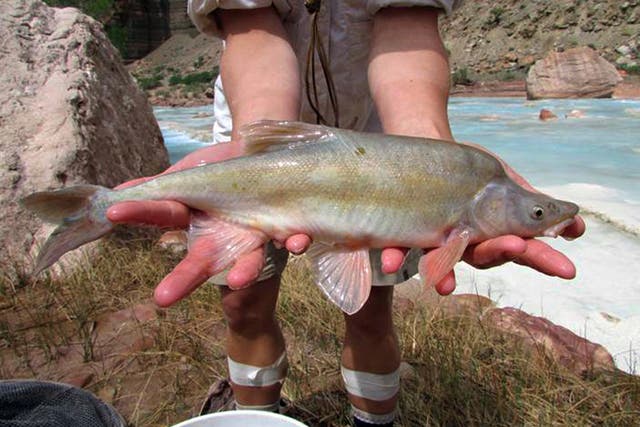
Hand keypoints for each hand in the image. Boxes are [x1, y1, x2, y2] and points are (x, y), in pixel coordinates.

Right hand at [106, 142, 310, 306]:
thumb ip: (160, 186)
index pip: (162, 216)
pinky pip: (292, 238)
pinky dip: (295, 241)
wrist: (264, 151)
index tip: (111, 212)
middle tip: (162, 297)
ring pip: (248, 259)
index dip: (139, 215)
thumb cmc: (220, 167)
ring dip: (244, 270)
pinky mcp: (285, 226)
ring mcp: (253, 234)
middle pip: (202, 259)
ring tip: (237, 279)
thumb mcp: (188, 174)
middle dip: (184, 278)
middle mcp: (222, 234)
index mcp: (195, 218)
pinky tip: (297, 242)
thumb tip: (116, 193)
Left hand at [378, 146, 585, 295]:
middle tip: (518, 247)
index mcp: (490, 234)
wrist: (426, 142)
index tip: (565, 268)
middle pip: (482, 256)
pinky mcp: (402, 228)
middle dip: (500, 253)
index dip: (542, 260)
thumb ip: (533, 205)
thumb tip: (577, 222)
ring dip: (444, 269)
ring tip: (445, 283)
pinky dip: (394, 255)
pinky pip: (396, 245)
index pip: (520, 250)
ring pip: (439, 259)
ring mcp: (432, 237)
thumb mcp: (505, 183)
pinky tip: (390, 263)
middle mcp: (462, 242)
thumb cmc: (469, 170)